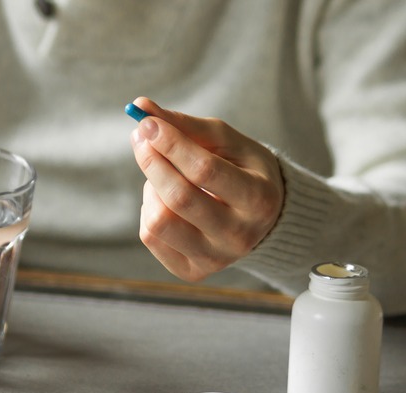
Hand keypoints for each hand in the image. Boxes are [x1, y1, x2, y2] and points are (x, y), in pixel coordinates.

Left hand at [129, 97, 283, 281]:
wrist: (263, 219)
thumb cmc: (243, 170)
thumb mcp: (227, 142)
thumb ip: (187, 125)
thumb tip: (142, 107)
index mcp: (258, 199)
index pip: (205, 171)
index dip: (171, 144)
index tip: (147, 123)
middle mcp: (239, 236)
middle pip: (178, 198)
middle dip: (152, 161)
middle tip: (141, 137)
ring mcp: (215, 259)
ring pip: (158, 222)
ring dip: (151, 189)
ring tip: (163, 175)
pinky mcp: (193, 271)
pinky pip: (150, 238)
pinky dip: (149, 210)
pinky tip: (165, 201)